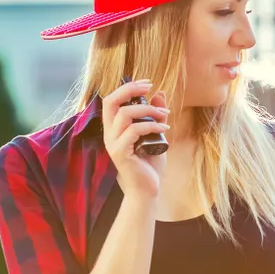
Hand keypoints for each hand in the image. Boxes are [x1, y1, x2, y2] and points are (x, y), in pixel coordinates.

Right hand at [102, 79, 169, 199]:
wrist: (148, 190)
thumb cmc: (150, 164)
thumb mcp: (156, 135)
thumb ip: (155, 116)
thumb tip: (160, 93)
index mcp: (114, 128)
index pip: (111, 100)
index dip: (128, 87)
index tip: (147, 83)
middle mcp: (109, 134)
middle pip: (110, 101)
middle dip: (130, 89)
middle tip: (150, 87)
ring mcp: (113, 143)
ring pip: (124, 114)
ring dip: (148, 109)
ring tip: (165, 114)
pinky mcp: (120, 153)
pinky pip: (133, 131)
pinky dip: (151, 125)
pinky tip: (165, 126)